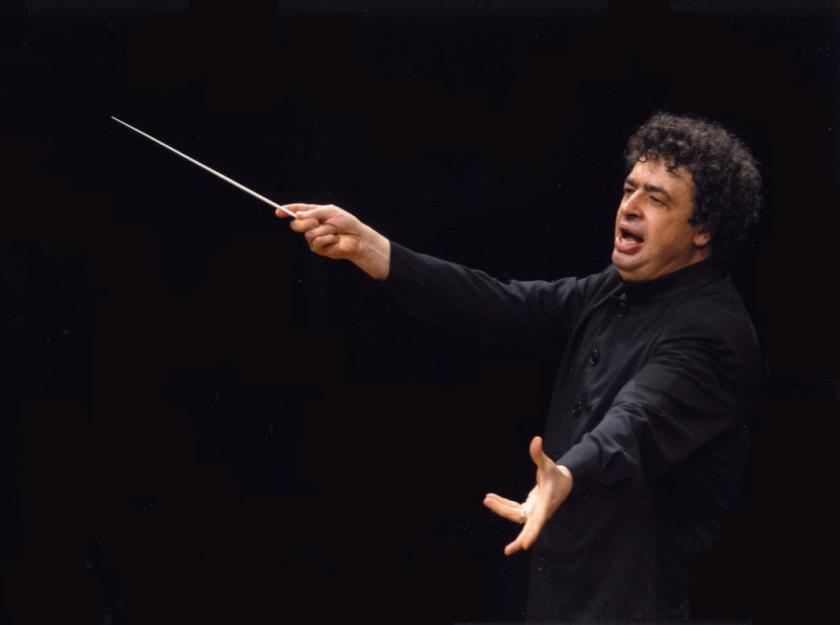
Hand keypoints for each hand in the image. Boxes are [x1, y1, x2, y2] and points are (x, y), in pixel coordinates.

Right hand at [276, 203, 390, 279]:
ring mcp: (313, 237)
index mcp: (314, 213)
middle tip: (316, 222)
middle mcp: (312, 225)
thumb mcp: (331, 211)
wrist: (357, 238)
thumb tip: (299, 215)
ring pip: (308, 234)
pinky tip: (335, 240)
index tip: (278, 212)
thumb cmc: (347, 223)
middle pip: (296, 224)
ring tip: (334, 232)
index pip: (297, 211)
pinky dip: (327, 239)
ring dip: (323, 231)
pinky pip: (316, 242)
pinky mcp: (318, 248)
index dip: (287, 211)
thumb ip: (314, 211)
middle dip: (305, 223)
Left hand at [483, 436, 573, 555]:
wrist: (564, 481)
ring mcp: (534, 512)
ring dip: (501, 509)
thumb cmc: (556, 473)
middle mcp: (540, 511)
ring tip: (486, 499)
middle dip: (517, 538)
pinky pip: (513, 510)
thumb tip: (536, 440)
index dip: (532, 533)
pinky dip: (503, 506)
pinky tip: (491, 499)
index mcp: (546, 504)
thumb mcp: (548, 464)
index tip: (525, 546)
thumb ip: (539, 455)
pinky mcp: (529, 510)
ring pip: (516, 516)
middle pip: (527, 526)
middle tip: (507, 550)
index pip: (539, 521)